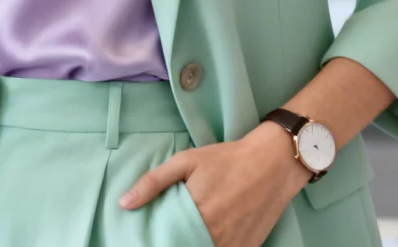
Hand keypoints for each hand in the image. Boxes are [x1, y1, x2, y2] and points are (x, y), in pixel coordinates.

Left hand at [118, 123, 310, 246]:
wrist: (273, 162)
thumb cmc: (227, 159)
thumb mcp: (186, 161)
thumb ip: (153, 182)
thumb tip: (124, 203)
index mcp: (196, 214)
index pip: (168, 240)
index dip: (160, 239)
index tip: (151, 236)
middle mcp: (215, 234)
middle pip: (186, 246)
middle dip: (176, 242)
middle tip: (171, 234)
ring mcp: (233, 244)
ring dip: (195, 245)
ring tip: (187, 237)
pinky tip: (208, 239)